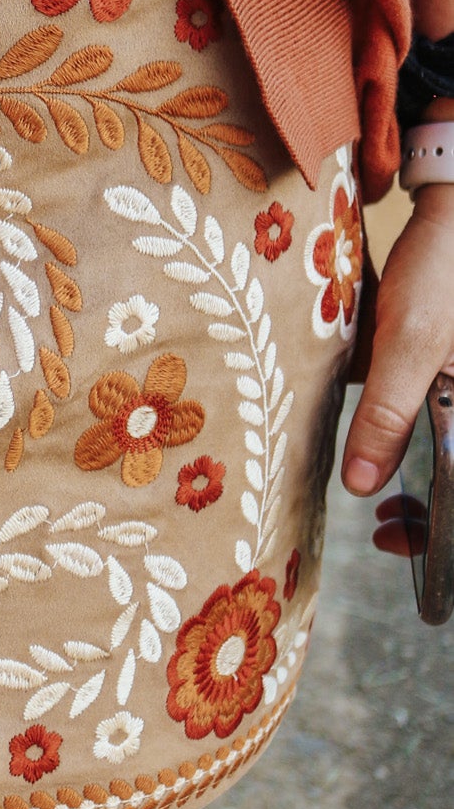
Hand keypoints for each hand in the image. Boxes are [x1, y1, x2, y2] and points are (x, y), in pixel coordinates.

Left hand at [341, 186, 453, 535]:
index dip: (440, 533)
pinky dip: (419, 436)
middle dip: (434, 511)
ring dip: (429, 479)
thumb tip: (363, 487)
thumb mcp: (409, 343)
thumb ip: (388, 415)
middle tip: (387, 521)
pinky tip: (391, 436)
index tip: (394, 536)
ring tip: (387, 491)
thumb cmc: (442, 272)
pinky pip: (446, 420)